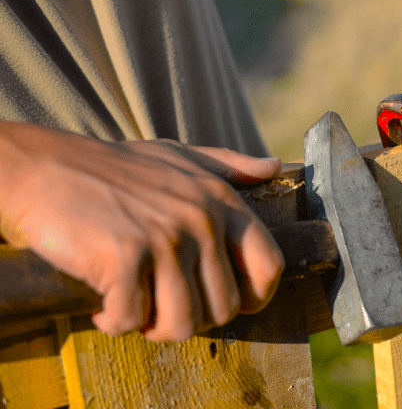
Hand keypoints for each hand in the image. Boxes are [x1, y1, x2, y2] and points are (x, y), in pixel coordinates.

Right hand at [0, 123, 284, 340]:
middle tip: (158, 302)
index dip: (254, 297)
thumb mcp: (180, 156)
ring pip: (182, 324)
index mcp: (221, 200)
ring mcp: (165, 239)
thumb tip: (274, 166)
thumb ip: (229, 166)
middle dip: (191, 317)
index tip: (222, 302)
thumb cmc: (114, 167)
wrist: (45, 167)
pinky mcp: (125, 257)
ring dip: (152, 327)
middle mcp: (201, 219)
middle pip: (223, 308)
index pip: (269, 266)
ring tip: (132, 304)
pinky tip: (101, 301)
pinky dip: (113, 321)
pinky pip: (132, 320)